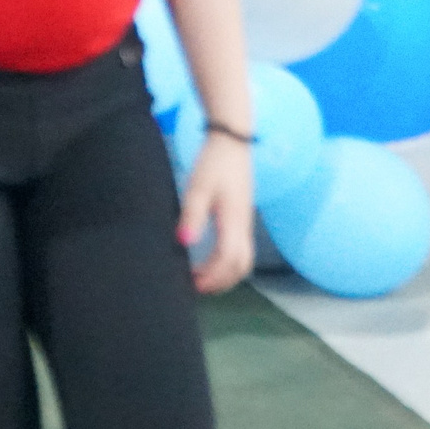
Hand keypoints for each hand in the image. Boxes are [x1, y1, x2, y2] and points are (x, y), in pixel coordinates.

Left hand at [179, 135, 255, 293]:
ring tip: (203, 278)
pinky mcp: (242, 216)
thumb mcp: (198, 187)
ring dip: (226, 274)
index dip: (212, 276)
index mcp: (234, 220)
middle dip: (222, 282)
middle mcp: (244, 224)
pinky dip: (229, 262)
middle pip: (241, 265)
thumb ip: (191, 215)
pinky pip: (241, 249)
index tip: (192, 283)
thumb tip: (183, 243)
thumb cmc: (213, 163)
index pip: (228, 259)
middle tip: (197, 287)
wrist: (232, 141)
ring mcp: (245, 221)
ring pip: (244, 259)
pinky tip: (211, 259)